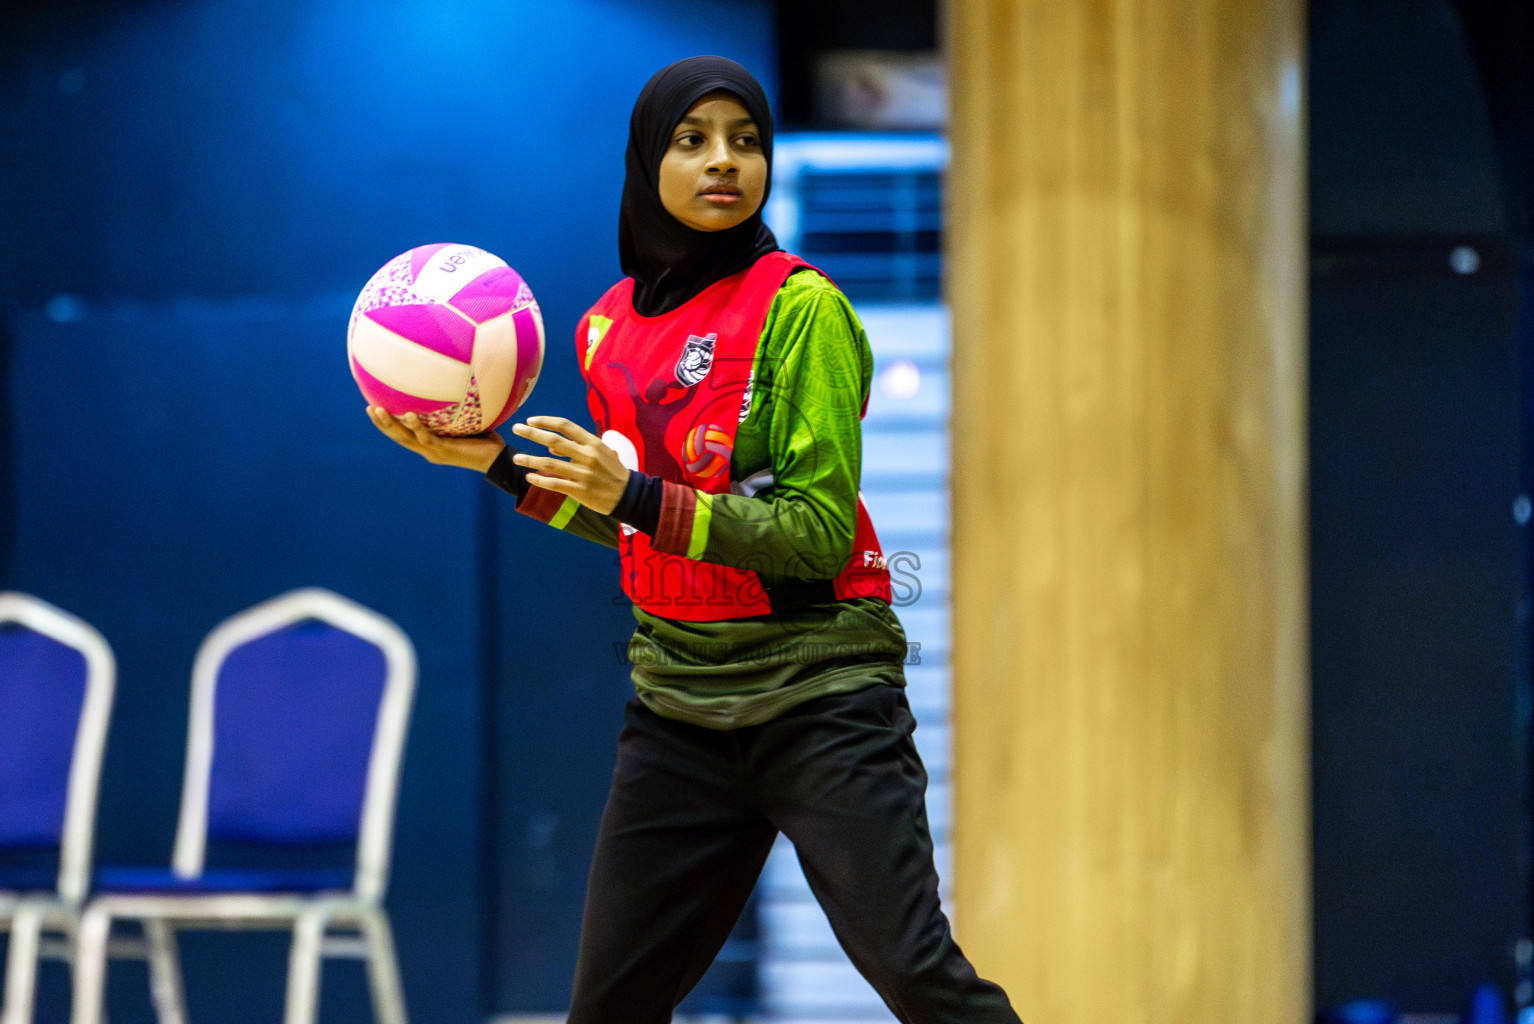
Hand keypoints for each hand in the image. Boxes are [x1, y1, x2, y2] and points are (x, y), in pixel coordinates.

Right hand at [366, 405, 505, 471]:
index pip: (404, 435)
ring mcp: (435, 452)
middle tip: (368, 408)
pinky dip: (416, 427)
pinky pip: (426, 437)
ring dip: (391, 425)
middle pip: (398, 438)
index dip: (389, 425)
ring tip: (378, 410)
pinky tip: (408, 415)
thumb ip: (457, 411)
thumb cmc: (486, 441)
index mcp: (430, 445)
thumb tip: (456, 386)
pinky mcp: (444, 451)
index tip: (375, 409)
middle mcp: (428, 450)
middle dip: (382, 424)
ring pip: (406, 439)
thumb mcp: (467, 424)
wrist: (497, 461)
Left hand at [510, 416, 630, 514]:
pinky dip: (540, 480)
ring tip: (516, 458)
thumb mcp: (599, 452)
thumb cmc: (611, 470)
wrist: (628, 494)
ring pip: (550, 464)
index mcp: (592, 443)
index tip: (530, 421)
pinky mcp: (580, 491)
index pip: (565, 426)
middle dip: (532, 434)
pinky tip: (529, 477)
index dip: (546, 421)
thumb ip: (576, 447)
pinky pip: (555, 484)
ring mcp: (583, 474)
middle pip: (554, 442)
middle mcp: (587, 456)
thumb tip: (550, 448)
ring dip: (530, 460)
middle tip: (515, 429)